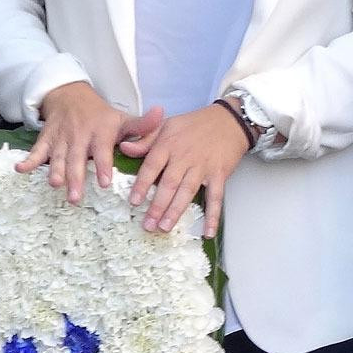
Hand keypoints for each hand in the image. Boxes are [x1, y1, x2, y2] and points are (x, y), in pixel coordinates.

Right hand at [20, 82, 153, 205]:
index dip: (102, 165)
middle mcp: (79, 136)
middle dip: (75, 177)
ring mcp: (61, 138)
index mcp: (99, 132)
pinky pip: (36, 150)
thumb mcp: (122, 117)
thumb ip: (142, 124)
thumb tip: (163, 114)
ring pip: (57, 157)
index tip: (104, 182)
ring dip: (55, 172)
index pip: (102, 151)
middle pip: (77, 159)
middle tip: (75, 197)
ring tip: (55, 185)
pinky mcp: (46, 140)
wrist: (70, 95)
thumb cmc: (101, 115)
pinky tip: (20, 170)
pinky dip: (28, 160)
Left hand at [126, 101, 248, 236]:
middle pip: (169, 184)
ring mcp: (203, 167)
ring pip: (188, 192)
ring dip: (176, 211)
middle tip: (148, 224)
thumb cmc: (195, 124)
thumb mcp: (166, 125)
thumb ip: (145, 140)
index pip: (152, 166)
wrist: (229, 120)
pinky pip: (216, 197)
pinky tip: (208, 232)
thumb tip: (124, 148)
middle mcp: (184, 157)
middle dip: (158, 206)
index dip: (142, 184)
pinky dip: (213, 216)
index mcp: (169, 144)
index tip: (134, 201)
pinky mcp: (219, 174)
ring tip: (165, 227)